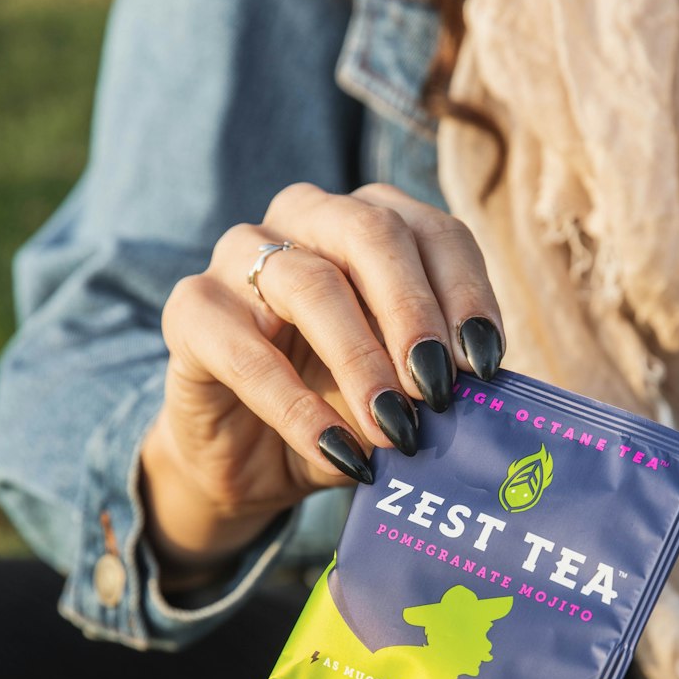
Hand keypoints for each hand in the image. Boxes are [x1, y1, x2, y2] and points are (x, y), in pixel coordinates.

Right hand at [140, 182, 504, 589]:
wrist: (250, 459)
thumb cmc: (339, 408)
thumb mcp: (402, 393)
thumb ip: (437, 380)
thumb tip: (485, 395)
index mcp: (369, 222)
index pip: (433, 231)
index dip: (467, 293)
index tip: (487, 364)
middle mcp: (304, 219)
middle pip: (370, 233)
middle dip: (414, 312)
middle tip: (441, 388)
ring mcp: (239, 256)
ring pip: (309, 283)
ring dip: (362, 360)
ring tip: (396, 428)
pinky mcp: (191, 310)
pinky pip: (247, 351)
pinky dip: (299, 408)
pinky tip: (340, 451)